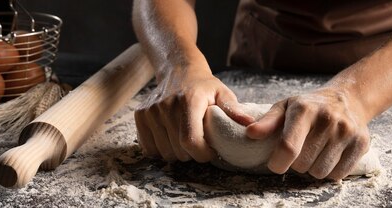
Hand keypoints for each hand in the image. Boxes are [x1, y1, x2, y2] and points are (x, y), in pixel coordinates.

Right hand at [135, 67, 253, 162]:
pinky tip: (171, 137)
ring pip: (164, 152)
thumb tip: (250, 125)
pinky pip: (149, 148)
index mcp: (189, 101)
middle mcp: (166, 106)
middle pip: (178, 150)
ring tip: (186, 138)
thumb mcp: (222, 93)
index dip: (202, 154)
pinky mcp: (140, 116)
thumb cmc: (204, 86)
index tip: (210, 152)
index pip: (190, 141)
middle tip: (200, 142)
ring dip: (177, 152)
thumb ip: (234, 110)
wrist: (178, 69)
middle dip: (192, 154)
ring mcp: (150, 111)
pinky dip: (161, 149)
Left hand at [246, 87, 369, 179]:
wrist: (346, 99)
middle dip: (296, 163)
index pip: (288, 147)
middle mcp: (328, 119)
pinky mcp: (361, 143)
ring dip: (313, 168)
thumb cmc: (309, 107)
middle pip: (302, 164)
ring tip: (315, 151)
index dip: (278, 162)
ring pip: (320, 173)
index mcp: (304, 110)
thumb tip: (250, 132)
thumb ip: (266, 122)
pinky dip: (330, 171)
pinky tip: (329, 155)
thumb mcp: (284, 107)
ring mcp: (347, 131)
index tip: (276, 163)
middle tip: (301, 149)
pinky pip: (338, 175)